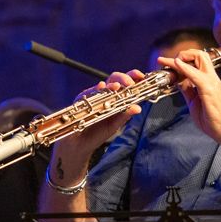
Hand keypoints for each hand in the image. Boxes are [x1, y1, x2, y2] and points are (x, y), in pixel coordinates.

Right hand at [46, 71, 142, 187]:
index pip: (125, 84)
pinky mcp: (81, 100)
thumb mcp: (114, 126)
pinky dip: (95, 90)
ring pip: (103, 84)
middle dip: (123, 78)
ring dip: (111, 84)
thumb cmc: (97, 134)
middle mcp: (104, 95)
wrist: (80, 144)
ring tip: (117, 87)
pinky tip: (100, 88)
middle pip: (115, 79)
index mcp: (115, 99)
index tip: (140, 77)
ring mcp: (92, 96)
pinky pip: (88, 93)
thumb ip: (124, 116)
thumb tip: (138, 108)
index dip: (133, 77)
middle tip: (129, 83)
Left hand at [165, 48, 220, 148]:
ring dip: (183, 57)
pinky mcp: (209, 89)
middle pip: (200, 55)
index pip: (196, 62)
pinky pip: (196, 75)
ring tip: (170, 61)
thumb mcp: (194, 101)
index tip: (165, 61)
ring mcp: (211, 82)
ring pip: (200, 58)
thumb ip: (187, 90)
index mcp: (208, 80)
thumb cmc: (211, 118)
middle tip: (169, 60)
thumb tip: (179, 81)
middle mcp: (211, 78)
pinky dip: (185, 68)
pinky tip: (177, 65)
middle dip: (183, 53)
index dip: (181, 59)